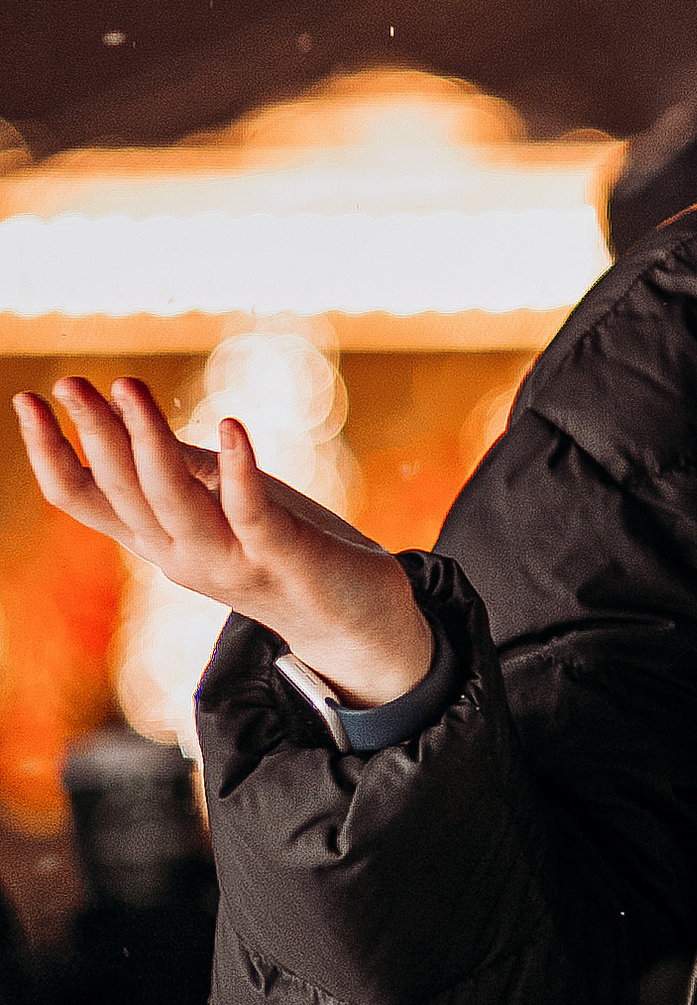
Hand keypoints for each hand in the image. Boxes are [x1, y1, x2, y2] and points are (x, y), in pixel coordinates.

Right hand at [14, 376, 431, 706]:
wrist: (355, 623)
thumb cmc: (281, 549)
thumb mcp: (217, 503)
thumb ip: (178, 469)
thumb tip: (126, 416)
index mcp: (159, 541)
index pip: (86, 500)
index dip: (51, 454)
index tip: (27, 401)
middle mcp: (180, 557)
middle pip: (124, 493)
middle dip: (95, 435)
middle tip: (69, 382)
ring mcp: (229, 562)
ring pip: (173, 501)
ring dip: (148, 442)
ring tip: (127, 387)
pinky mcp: (282, 558)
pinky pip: (251, 513)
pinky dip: (239, 470)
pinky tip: (232, 425)